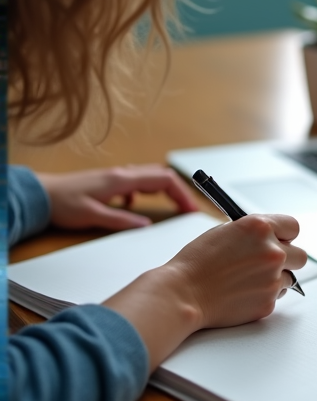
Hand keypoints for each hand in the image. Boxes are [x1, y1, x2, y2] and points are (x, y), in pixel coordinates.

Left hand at [36, 165, 198, 230]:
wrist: (42, 194)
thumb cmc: (64, 203)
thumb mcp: (93, 216)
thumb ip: (122, 220)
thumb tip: (147, 225)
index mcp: (123, 180)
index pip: (164, 180)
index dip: (181, 193)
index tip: (190, 208)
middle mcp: (123, 174)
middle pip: (161, 176)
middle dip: (178, 191)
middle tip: (188, 209)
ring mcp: (117, 176)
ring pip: (150, 177)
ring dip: (165, 190)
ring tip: (173, 206)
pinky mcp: (111, 182)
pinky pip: (137, 182)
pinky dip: (146, 191)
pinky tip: (136, 205)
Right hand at [104, 214, 306, 368]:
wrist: (183, 293)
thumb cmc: (197, 262)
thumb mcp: (225, 232)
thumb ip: (253, 233)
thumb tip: (269, 238)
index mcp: (260, 227)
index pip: (293, 227)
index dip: (286, 234)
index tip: (282, 239)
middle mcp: (272, 251)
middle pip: (300, 255)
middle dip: (287, 258)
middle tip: (269, 262)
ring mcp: (273, 278)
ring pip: (290, 278)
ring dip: (276, 278)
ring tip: (248, 279)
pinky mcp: (268, 302)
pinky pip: (276, 296)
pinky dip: (264, 295)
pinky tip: (242, 292)